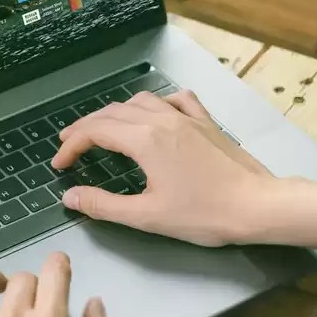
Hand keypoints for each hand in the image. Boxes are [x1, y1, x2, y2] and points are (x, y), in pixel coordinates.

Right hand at [51, 89, 276, 246]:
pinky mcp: (205, 122)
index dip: (71, 146)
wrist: (256, 205)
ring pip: (140, 101)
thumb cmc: (203, 214)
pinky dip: (156, 103)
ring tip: (102, 129)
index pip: (95, 132)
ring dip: (115, 113)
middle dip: (86, 127)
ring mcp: (186, 117)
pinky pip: (175, 100)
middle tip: (69, 145)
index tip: (59, 165)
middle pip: (112, 113)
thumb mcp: (147, 216)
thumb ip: (104, 205)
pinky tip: (155, 113)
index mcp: (145, 140)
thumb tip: (70, 196)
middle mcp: (162, 119)